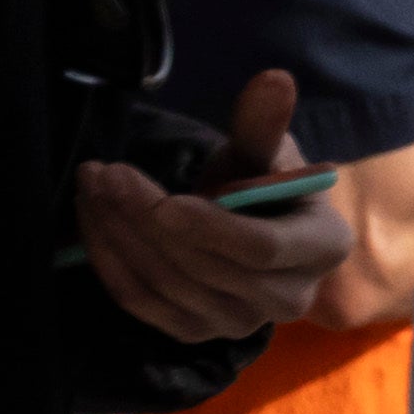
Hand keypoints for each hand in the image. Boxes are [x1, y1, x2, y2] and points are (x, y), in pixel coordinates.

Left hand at [77, 66, 363, 339]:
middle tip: (106, 173)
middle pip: (204, 269)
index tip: (163, 202)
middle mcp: (288, 300)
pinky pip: (142, 301)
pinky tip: (92, 217)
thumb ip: (264, 123)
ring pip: (166, 284)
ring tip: (94, 184)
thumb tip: (274, 80)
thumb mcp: (265, 150)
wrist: (248, 227)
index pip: (261, 249)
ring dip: (119, 233)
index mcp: (321, 248)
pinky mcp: (195, 333)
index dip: (210, 229)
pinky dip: (109, 259)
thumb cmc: (263, 183)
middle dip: (147, 220)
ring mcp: (239, 324)